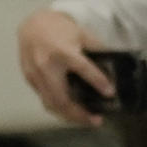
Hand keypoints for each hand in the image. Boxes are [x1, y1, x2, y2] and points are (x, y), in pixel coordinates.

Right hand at [15, 7, 114, 126]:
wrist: (33, 25)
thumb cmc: (60, 29)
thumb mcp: (83, 35)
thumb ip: (97, 50)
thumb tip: (116, 68)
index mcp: (63, 51)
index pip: (82, 68)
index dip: (97, 81)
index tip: (110, 93)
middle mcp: (46, 65)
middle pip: (61, 98)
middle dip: (79, 113)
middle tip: (97, 121)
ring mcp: (35, 75)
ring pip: (51, 103)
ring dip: (68, 116)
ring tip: (85, 120)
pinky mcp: (30, 80)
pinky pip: (44, 99)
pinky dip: (59, 108)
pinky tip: (71, 111)